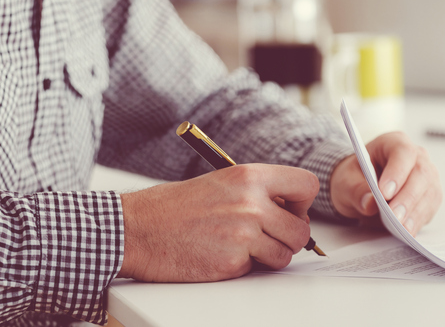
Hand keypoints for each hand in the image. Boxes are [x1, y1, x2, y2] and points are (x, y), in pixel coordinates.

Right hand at [118, 163, 318, 281]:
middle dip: (289, 238)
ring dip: (269, 256)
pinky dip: (244, 267)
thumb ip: (258, 192)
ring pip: (284, 254)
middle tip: (269, 237)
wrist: (137, 229)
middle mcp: (251, 203)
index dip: (303, 203)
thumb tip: (290, 210)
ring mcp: (243, 234)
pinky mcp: (232, 262)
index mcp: (250, 176)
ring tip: (243, 247)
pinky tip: (220, 254)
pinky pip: (257, 269)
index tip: (291, 210)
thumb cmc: (175, 206)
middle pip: (301, 230)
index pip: (307, 185)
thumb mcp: (222, 182)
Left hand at [330, 132, 441, 234]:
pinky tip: (409, 230)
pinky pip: (430, 207)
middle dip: (408, 197)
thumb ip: (355, 190)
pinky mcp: (430, 195)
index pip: (402, 153)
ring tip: (402, 228)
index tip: (385, 193)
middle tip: (395, 217)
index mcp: (393, 143)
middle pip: (421, 173)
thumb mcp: (345, 181)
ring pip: (430, 191)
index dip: (397, 172)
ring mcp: (427, 175)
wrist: (360, 187)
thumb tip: (370, 203)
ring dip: (416, 212)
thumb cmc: (354, 178)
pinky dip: (419, 219)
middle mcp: (416, 156)